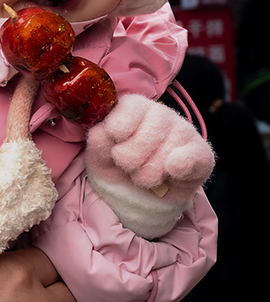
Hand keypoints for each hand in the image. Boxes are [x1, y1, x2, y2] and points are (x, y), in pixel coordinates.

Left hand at [85, 93, 214, 237]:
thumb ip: (98, 142)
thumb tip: (102, 132)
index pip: (131, 106)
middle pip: (145, 137)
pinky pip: (194, 158)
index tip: (114, 139)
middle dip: (129, 160)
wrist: (140, 195)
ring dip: (147, 175)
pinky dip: (181, 165)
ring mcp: (183, 132)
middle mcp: (161, 114)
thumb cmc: (117, 166)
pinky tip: (170, 171)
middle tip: (128, 166)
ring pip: (164, 155)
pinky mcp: (202, 154)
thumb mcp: (100, 155)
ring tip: (144, 174)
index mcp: (135, 107)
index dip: (119, 127)